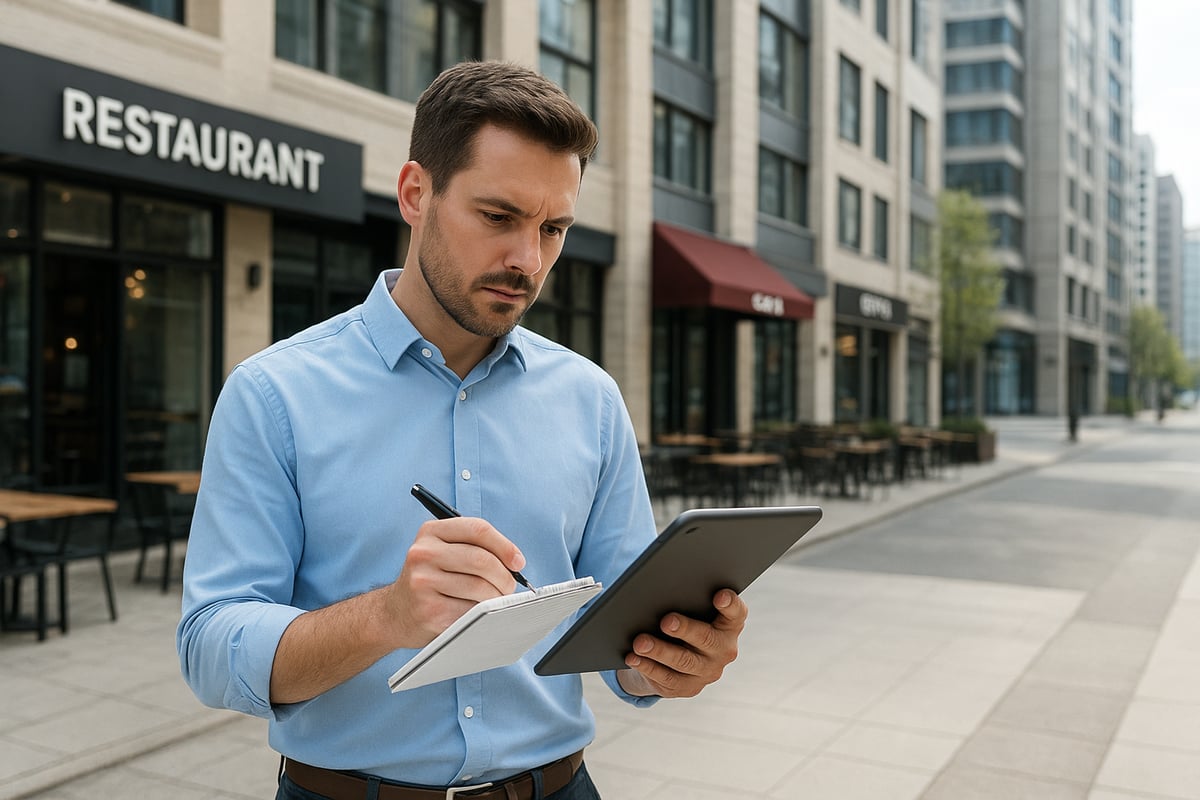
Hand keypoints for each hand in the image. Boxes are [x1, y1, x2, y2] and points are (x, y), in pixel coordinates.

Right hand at [385, 517, 525, 647]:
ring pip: (479, 587)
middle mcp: (423, 553)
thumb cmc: (430, 580)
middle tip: (510, 587)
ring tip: (497, 601)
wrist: (394, 613)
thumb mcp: (442, 552)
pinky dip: (482, 614)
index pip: (478, 529)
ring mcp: (423, 583)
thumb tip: (516, 562)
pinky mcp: (428, 611)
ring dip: (497, 597)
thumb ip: (474, 547)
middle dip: (505, 576)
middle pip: (481, 560)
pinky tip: (479, 615)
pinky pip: (470, 611)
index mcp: (430, 532)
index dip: (505, 545)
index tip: (518, 561)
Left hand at [618, 589, 746, 697]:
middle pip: (706, 639)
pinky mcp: (688, 687)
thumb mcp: (693, 609)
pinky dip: (648, 667)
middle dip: (685, 630)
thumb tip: (660, 589)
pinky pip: (667, 678)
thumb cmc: (686, 621)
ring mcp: (707, 671)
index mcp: (729, 625)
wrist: (678, 657)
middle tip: (666, 621)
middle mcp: (724, 649)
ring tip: (640, 642)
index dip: (730, 604)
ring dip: (660, 651)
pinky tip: (634, 658)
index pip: (736, 612)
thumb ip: (688, 599)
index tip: (719, 596)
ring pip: (683, 661)